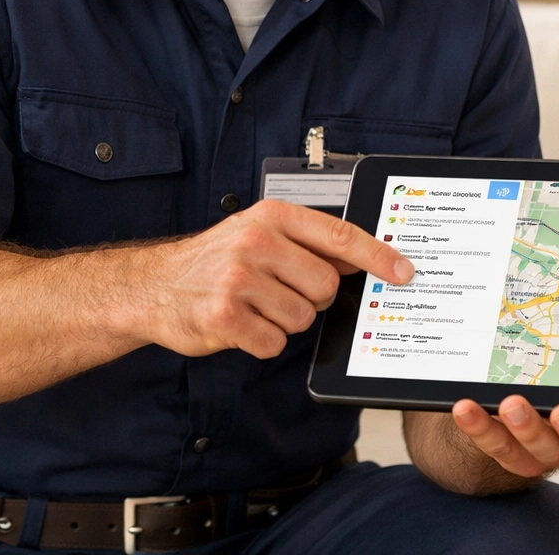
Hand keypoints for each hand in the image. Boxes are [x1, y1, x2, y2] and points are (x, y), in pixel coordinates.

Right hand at [140, 199, 413, 359]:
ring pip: (302, 318)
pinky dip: (264, 341)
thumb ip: (310, 243)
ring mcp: (238, 280)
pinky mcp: (224, 318)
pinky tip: (242, 324)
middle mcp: (255, 243)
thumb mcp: (260, 233)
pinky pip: (274, 342)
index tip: (404, 272)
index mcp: (271, 216)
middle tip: (280, 291)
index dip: (378, 257)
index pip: (340, 236)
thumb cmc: (215, 260)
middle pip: (326, 286)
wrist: (153, 286)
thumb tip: (366, 260)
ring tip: (255, 305)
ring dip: (284, 321)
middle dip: (311, 298)